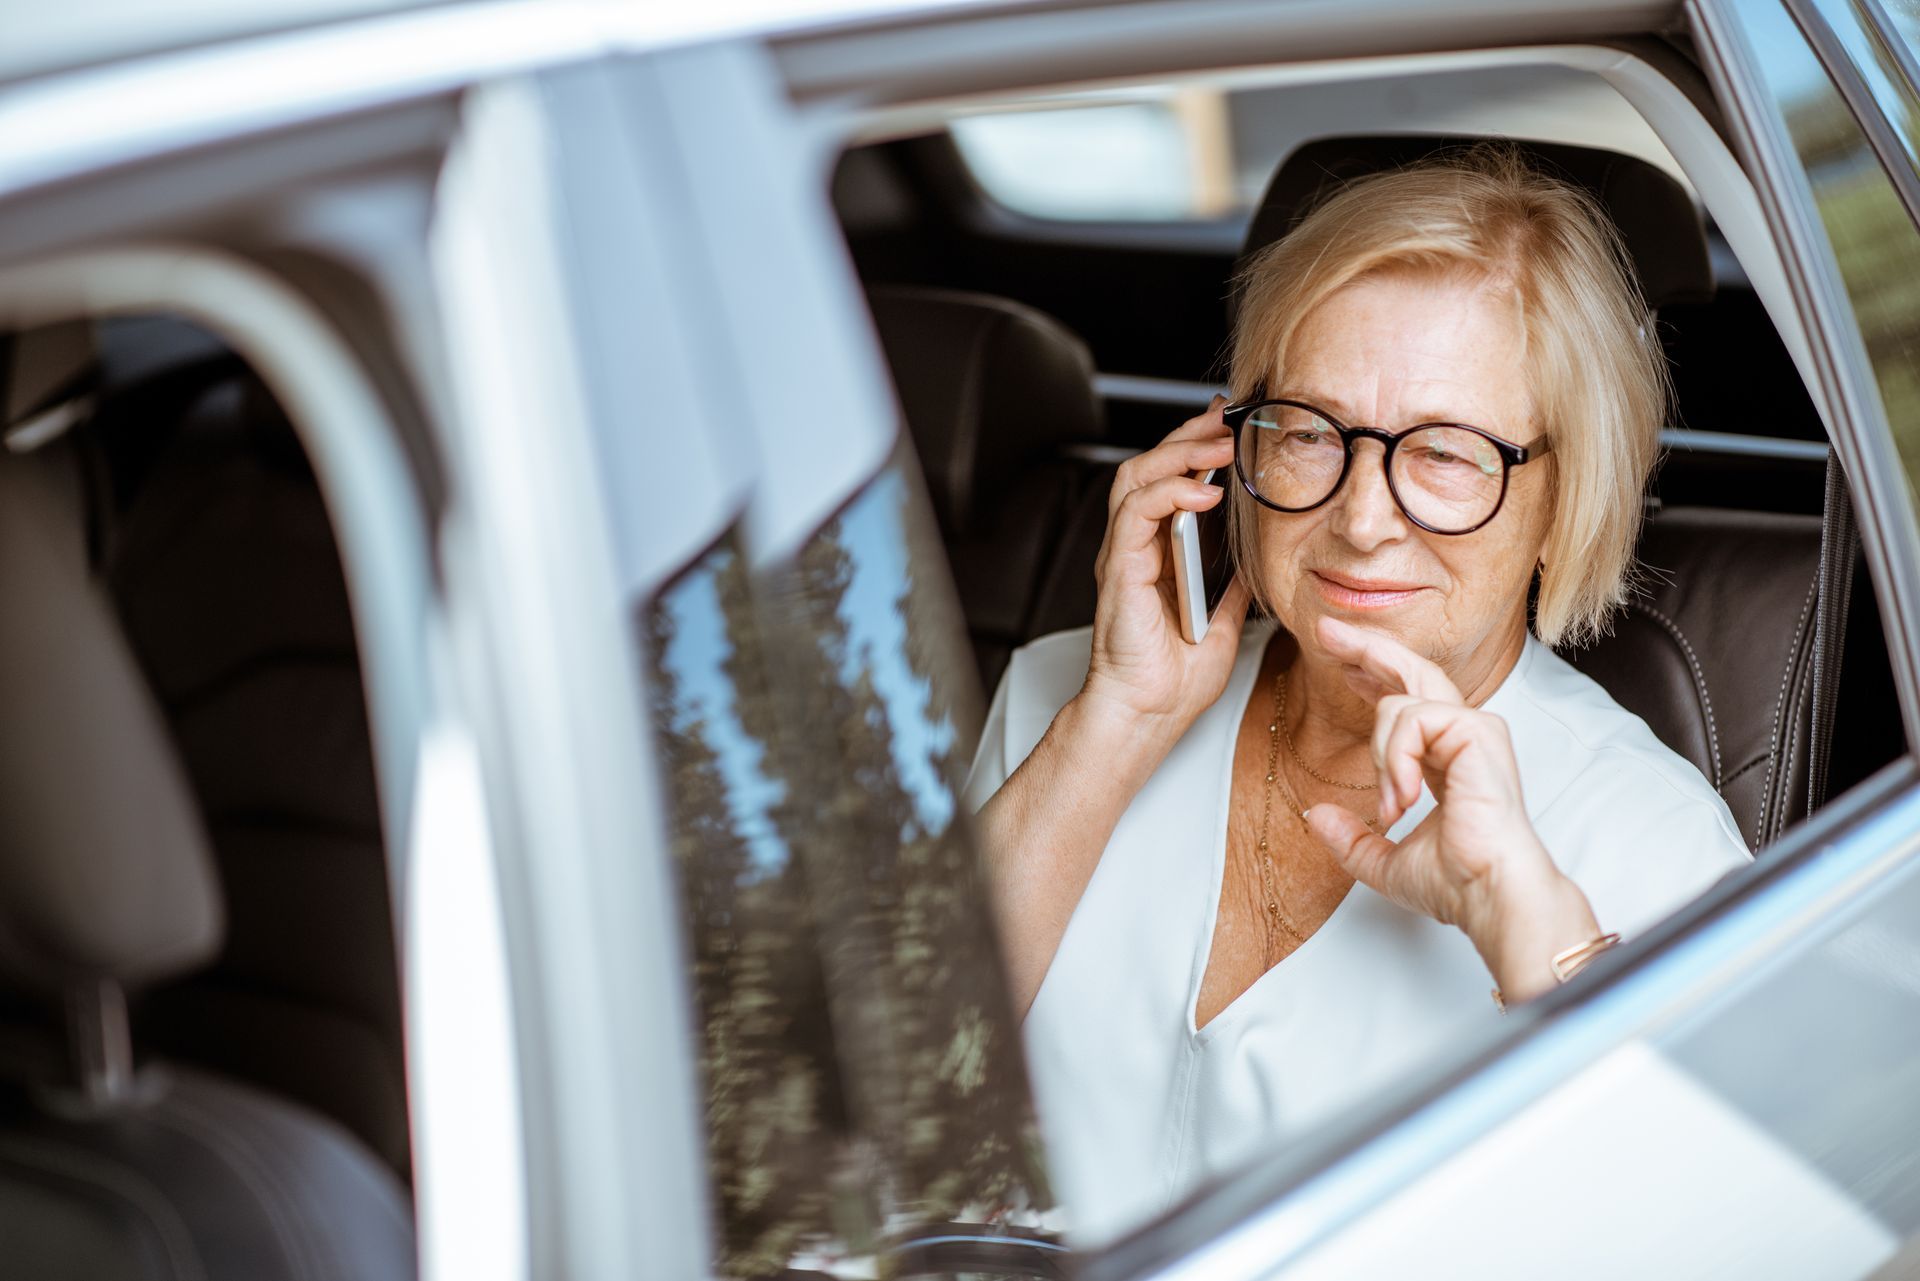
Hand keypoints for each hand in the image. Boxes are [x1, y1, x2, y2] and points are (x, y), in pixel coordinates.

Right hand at [1079, 397, 1253, 752]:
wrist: (1147, 716)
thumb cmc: (1173, 681)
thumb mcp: (1223, 623)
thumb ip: (1232, 588)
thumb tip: (1257, 563)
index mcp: (1155, 557)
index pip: (1168, 482)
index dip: (1196, 448)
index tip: (1230, 425)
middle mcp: (1133, 549)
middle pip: (1150, 467)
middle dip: (1189, 436)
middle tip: (1226, 417)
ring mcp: (1122, 556)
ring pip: (1136, 478)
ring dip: (1178, 453)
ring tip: (1219, 445)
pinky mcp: (1118, 569)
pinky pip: (1135, 512)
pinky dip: (1168, 492)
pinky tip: (1203, 490)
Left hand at [1302, 616, 1599, 1001]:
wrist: (1489, 894)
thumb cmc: (1456, 883)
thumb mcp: (1385, 862)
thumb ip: (1351, 840)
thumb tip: (1314, 816)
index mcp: (1446, 759)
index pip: (1407, 701)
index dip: (1372, 677)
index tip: (1343, 665)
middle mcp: (1463, 736)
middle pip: (1411, 670)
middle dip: (1365, 647)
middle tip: (1323, 628)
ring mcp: (1474, 730)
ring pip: (1400, 704)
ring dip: (1382, 758)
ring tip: (1392, 807)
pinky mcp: (1477, 731)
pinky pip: (1413, 720)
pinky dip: (1396, 760)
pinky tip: (1404, 796)